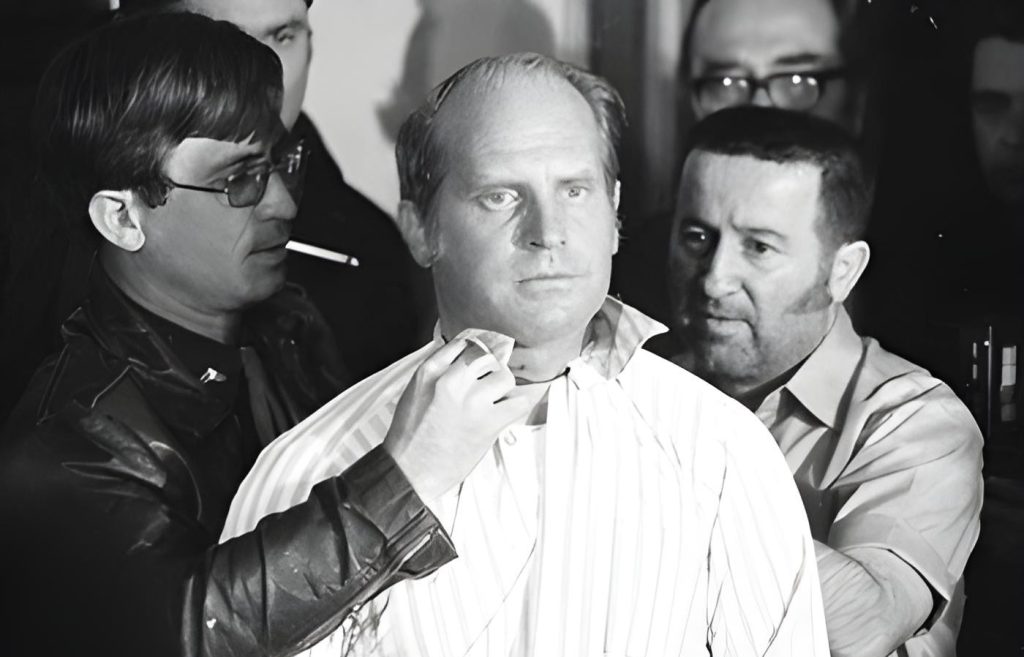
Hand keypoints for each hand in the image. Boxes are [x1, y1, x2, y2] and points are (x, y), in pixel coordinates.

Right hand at [383, 337, 528, 501]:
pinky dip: (519, 403)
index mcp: (430, 371)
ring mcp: (472, 401)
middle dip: (490, 368)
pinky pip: (519, 401)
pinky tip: (508, 408)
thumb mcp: (415, 391)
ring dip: (503, 387)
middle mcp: (452, 382)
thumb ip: (439, 372)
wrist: (410, 470)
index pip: (464, 343)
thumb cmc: (410, 437)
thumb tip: (463, 360)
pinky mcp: (489, 422)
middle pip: (487, 356)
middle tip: (487, 382)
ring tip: (494, 398)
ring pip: (505, 376)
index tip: (482, 358)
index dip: (476, 350)